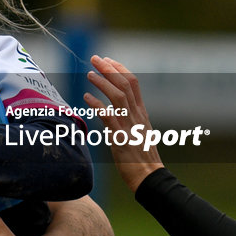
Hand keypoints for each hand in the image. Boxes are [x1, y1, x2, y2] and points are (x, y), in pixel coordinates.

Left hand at [84, 54, 164, 191]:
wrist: (149, 176)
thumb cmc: (142, 157)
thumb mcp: (139, 132)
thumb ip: (130, 118)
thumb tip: (116, 110)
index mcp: (141, 112)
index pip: (133, 82)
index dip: (120, 69)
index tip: (108, 60)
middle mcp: (136, 114)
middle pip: (124, 84)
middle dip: (109, 69)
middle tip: (95, 59)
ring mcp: (129, 125)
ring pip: (118, 96)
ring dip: (102, 83)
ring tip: (89, 74)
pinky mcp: (121, 137)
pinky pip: (108, 116)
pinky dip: (97, 105)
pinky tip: (86, 98)